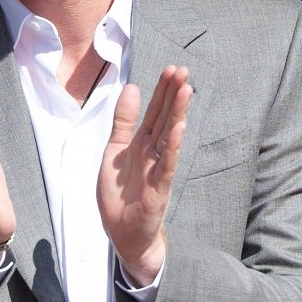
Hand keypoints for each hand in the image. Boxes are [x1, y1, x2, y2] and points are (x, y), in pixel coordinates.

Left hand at [98, 65, 191, 286]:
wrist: (123, 233)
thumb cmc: (120, 195)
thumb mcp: (114, 152)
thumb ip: (123, 122)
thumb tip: (130, 88)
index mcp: (141, 143)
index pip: (155, 111)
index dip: (162, 91)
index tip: (172, 69)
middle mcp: (153, 153)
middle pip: (165, 118)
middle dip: (173, 95)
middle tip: (183, 71)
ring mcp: (158, 169)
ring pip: (169, 137)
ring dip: (178, 114)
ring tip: (186, 91)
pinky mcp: (158, 188)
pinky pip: (167, 165)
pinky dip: (172, 148)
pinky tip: (179, 129)